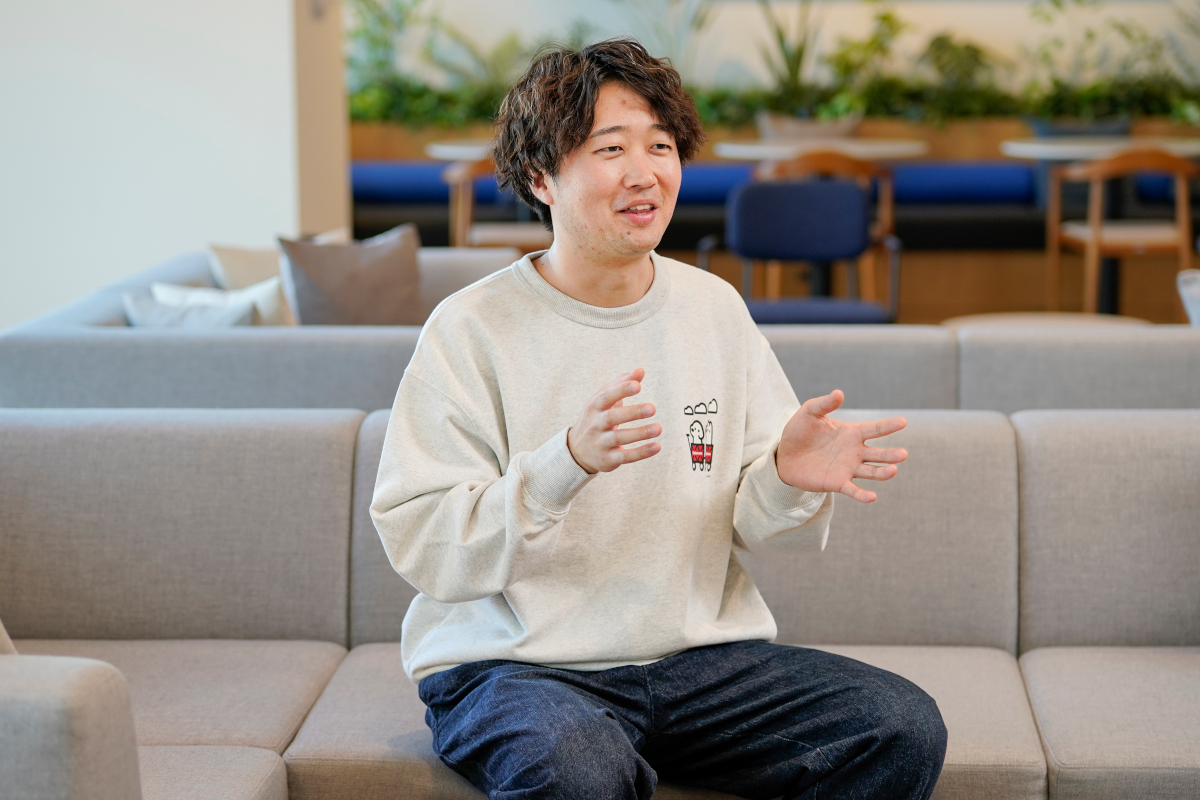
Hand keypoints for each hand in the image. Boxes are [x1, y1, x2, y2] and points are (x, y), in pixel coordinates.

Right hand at [567, 368, 661, 473]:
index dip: (621, 390)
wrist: (577, 450)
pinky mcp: (608, 459)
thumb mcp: (603, 400)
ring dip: (639, 433)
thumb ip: (621, 384)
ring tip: (658, 428)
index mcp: (594, 406)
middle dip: (632, 412)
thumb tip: (640, 371)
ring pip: (619, 437)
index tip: (638, 385)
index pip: (606, 396)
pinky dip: (641, 452)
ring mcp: (600, 443)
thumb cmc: (596, 418)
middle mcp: (595, 424)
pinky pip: (625, 456)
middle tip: (653, 408)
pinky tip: (657, 446)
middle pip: (612, 417)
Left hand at [776, 390, 906, 502]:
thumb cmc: (799, 431)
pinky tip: (872, 497)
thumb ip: (824, 403)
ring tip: (893, 470)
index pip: (875, 429)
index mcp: (852, 433)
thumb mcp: (809, 413)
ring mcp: (848, 468)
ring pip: (871, 472)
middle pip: (879, 454)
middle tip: (903, 454)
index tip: (903, 421)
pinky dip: (863, 495)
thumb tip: (839, 393)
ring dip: (883, 472)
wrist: (785, 456)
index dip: (889, 425)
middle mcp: (855, 452)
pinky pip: (853, 490)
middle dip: (891, 454)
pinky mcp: (838, 483)